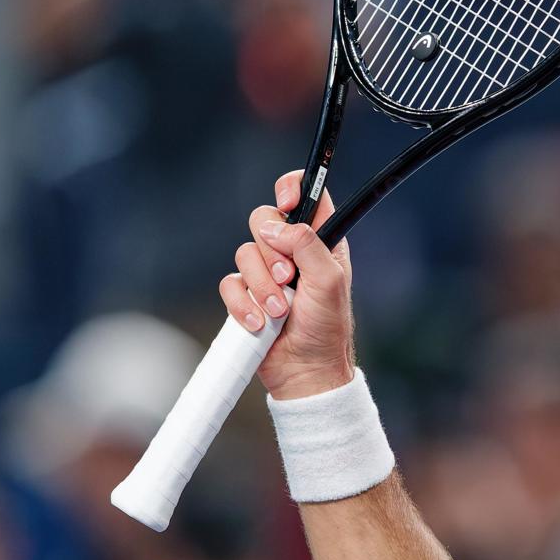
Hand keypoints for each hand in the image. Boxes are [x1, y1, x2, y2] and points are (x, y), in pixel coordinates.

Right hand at [218, 172, 356, 398]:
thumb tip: (274, 226)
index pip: (306, 197)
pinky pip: (230, 284)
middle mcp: (292, 252)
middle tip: (289, 277)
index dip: (291, 190)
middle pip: (263, 220)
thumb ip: (307, 245)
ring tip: (280, 310)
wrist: (306, 370)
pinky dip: (243, 304)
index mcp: (320, 242)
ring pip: (244, 253)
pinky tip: (261, 322)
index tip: (286, 205)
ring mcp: (266, 273)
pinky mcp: (246, 294)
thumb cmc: (327, 328)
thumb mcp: (329, 281)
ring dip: (262, 286)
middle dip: (272, 251)